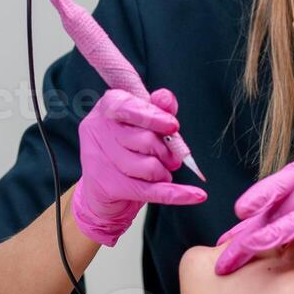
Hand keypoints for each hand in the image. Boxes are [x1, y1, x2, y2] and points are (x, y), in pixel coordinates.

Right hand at [72, 88, 205, 245]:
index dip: (154, 116)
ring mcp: (100, 160)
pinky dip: (178, 194)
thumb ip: (156, 108)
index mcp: (107, 108)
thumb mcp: (140, 122)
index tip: (172, 125)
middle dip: (166, 151)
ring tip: (160, 172)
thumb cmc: (124, 148)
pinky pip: (152, 191)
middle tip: (171, 157)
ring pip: (149, 167)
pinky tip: (196, 195)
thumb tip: (166, 98)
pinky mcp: (108, 187)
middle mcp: (98, 131)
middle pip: (145, 139)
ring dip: (164, 172)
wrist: (101, 188)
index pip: (128, 107)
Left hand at [214, 159, 293, 274]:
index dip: (239, 230)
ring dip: (262, 235)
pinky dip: (293, 225)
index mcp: (293, 181)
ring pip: (285, 216)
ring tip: (243, 249)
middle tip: (221, 261)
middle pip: (265, 213)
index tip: (219, 249)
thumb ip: (283, 221)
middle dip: (242, 238)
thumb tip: (247, 242)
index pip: (259, 208)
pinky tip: (275, 239)